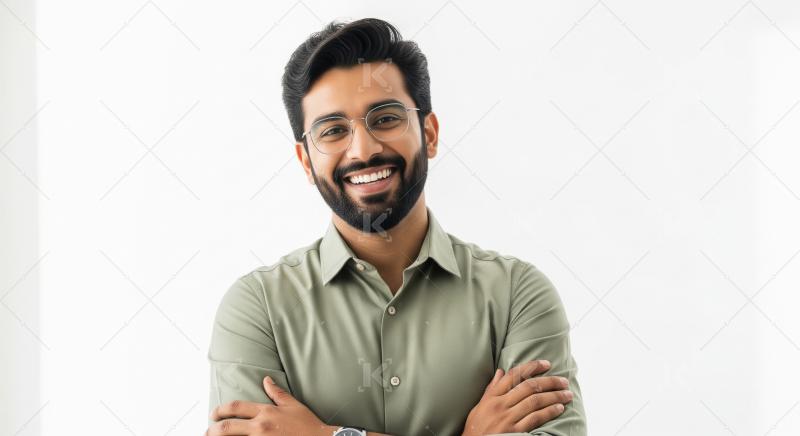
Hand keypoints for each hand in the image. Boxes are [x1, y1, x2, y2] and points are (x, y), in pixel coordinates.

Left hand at [207, 375, 335, 435]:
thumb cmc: (307, 424)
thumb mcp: (292, 405)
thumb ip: (277, 392)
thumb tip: (266, 379)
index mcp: (266, 412)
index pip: (236, 407)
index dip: (221, 410)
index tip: (214, 414)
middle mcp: (260, 426)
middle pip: (227, 427)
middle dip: (213, 428)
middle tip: (208, 430)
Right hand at [461, 360, 572, 435]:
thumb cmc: (475, 428)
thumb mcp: (479, 406)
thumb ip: (491, 389)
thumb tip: (501, 372)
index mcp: (492, 397)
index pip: (514, 375)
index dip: (532, 367)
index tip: (546, 364)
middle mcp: (500, 405)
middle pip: (529, 387)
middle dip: (550, 382)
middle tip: (563, 381)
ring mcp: (507, 418)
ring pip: (535, 401)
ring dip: (554, 396)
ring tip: (567, 395)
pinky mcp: (514, 432)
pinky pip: (535, 418)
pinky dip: (549, 412)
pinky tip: (559, 408)